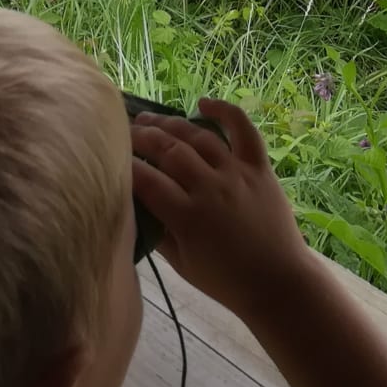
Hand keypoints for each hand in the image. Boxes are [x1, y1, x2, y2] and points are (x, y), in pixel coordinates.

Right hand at [132, 99, 316, 320]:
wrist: (279, 283)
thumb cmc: (225, 279)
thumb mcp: (181, 264)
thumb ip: (156, 231)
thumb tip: (133, 205)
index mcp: (187, 217)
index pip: (145, 179)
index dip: (123, 164)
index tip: (108, 156)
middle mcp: (210, 188)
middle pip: (168, 149)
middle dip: (140, 136)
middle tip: (122, 132)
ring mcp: (236, 174)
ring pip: (198, 136)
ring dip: (170, 123)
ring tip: (149, 120)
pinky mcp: (259, 168)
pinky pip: (243, 131)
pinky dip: (225, 112)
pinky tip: (203, 103)